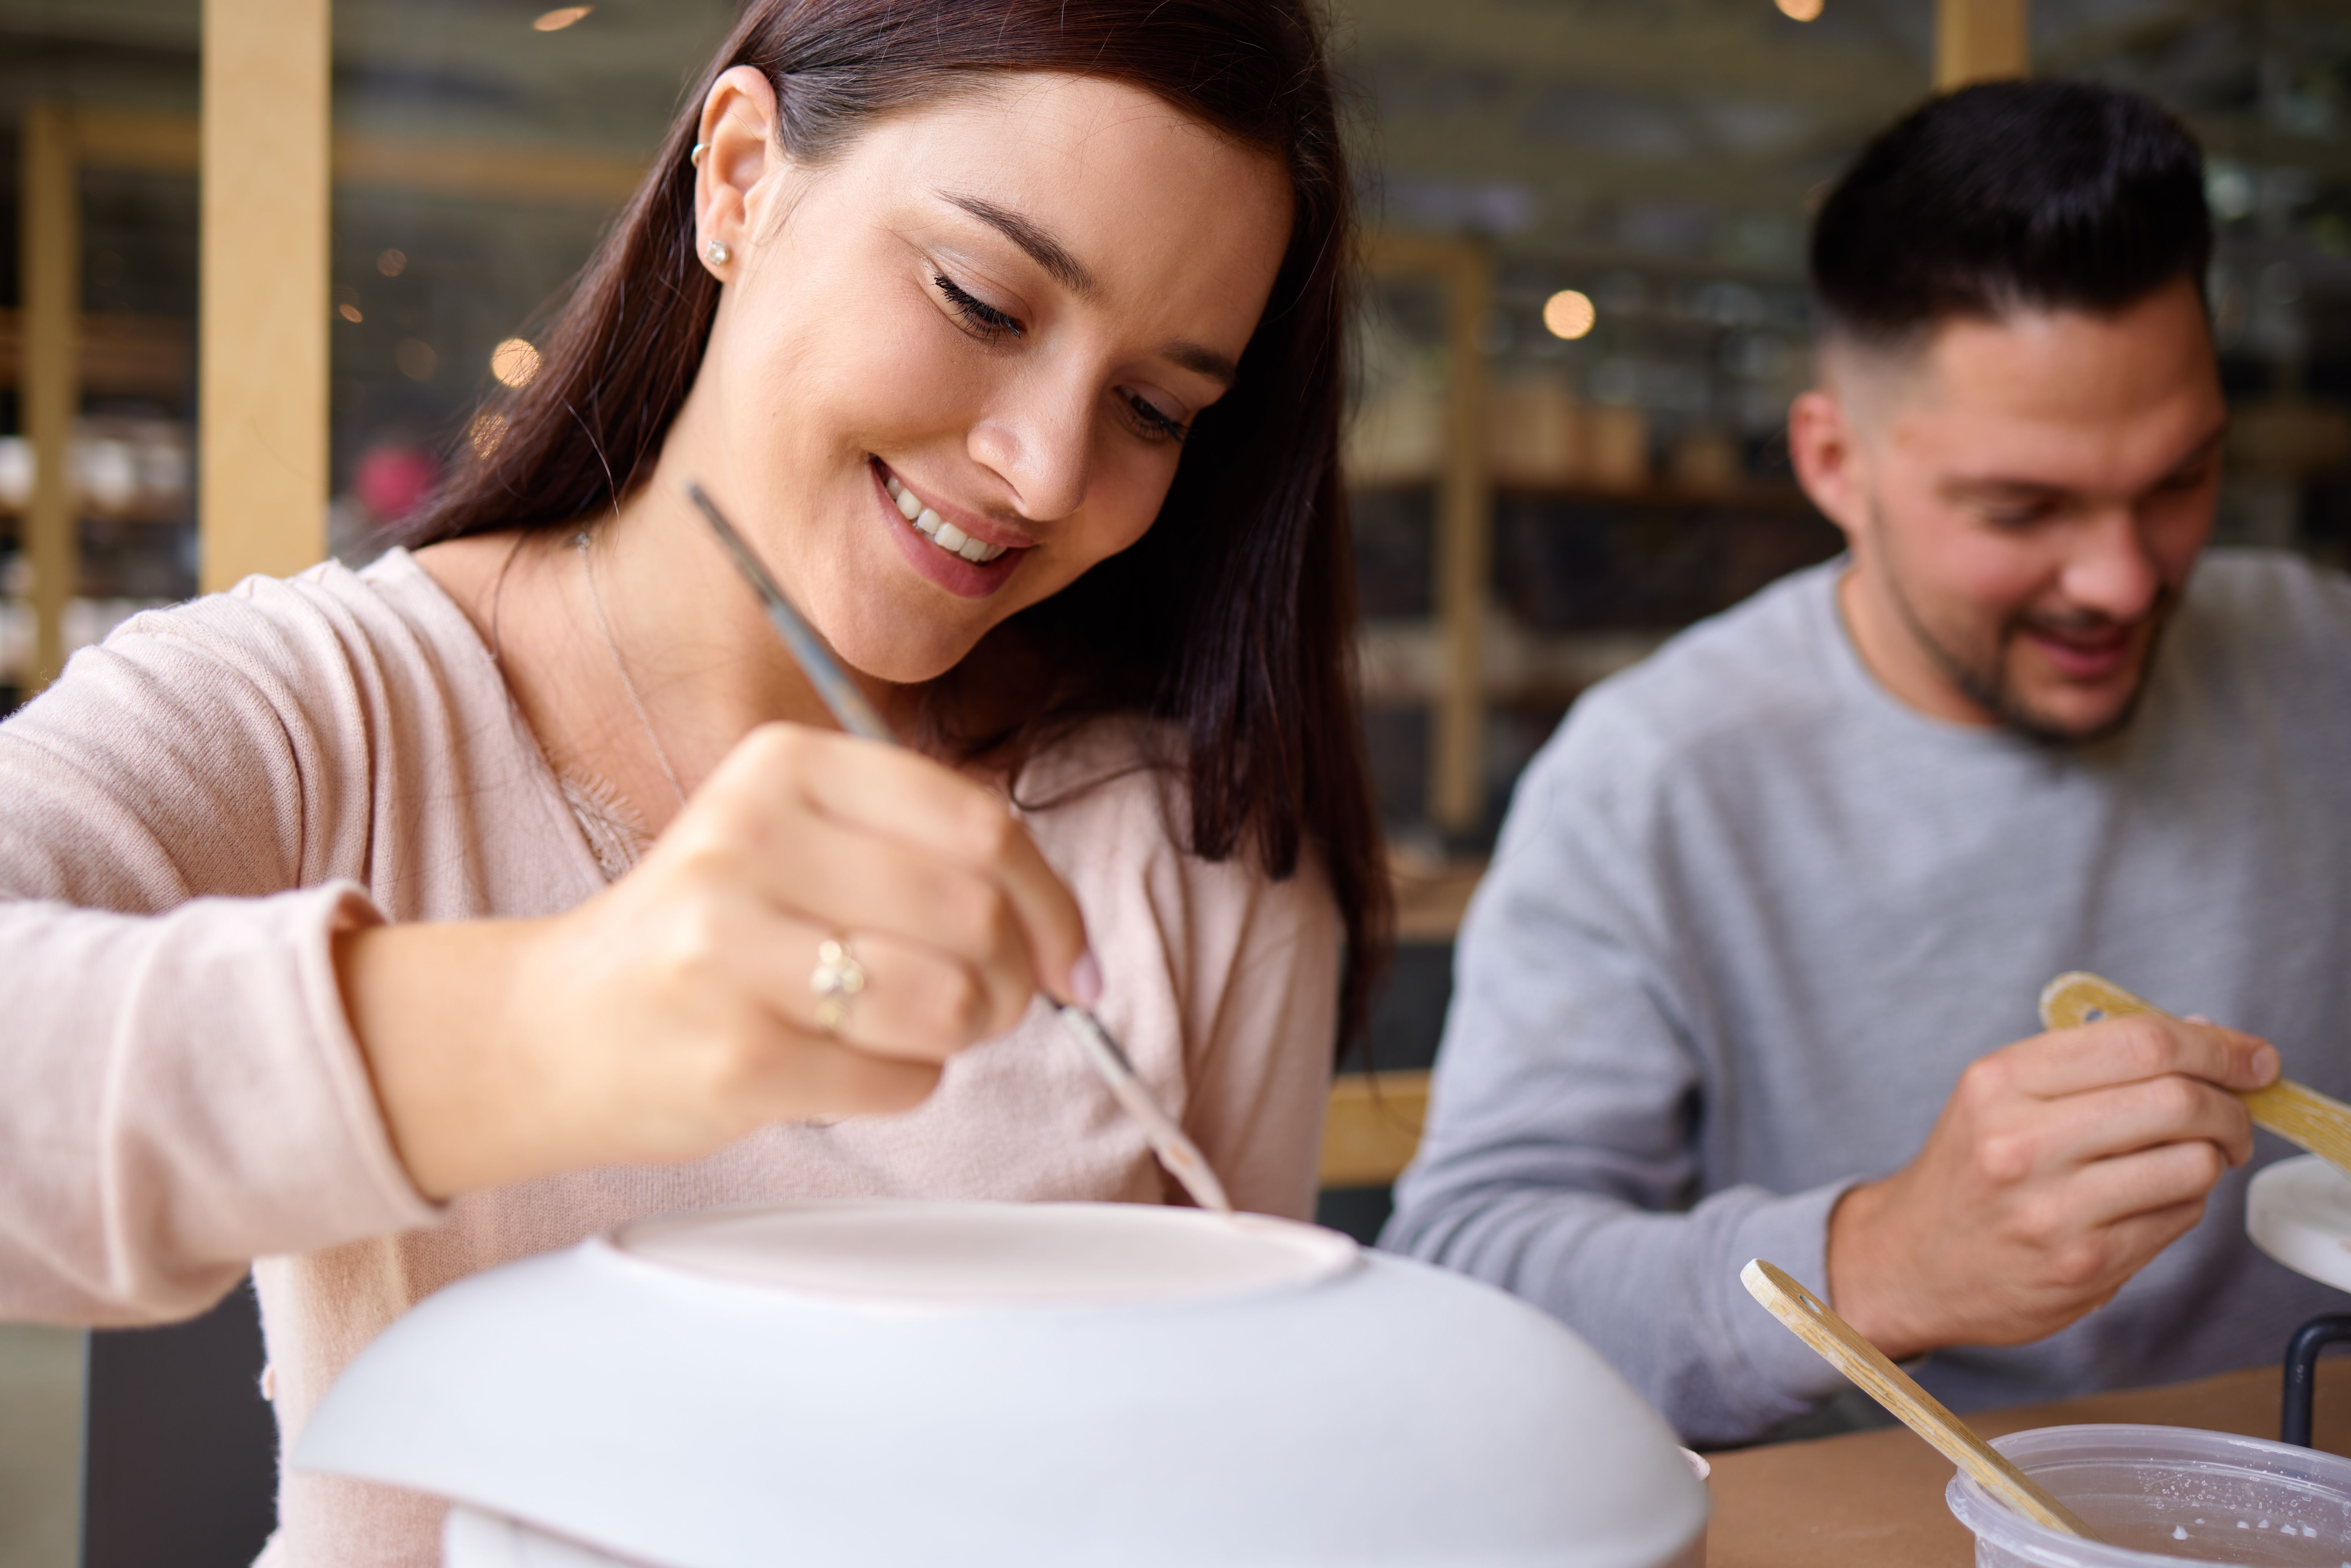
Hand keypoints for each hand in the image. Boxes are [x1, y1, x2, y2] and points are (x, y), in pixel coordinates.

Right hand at [336, 723, 1093, 1197]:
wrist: (556, 1030)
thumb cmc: (708, 938)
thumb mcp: (798, 844)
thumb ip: (925, 859)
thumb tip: (1068, 945)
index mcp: (783, 768)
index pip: (978, 824)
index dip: (1051, 902)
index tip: (1067, 956)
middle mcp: (750, 842)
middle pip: (974, 914)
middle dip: (1011, 978)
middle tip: (991, 1003)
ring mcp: (733, 952)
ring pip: (947, 1002)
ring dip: (961, 1035)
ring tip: (914, 1032)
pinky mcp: (736, 1056)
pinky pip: (897, 1080)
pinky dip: (900, 1085)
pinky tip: (842, 1067)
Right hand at [1826, 1014, 2277, 1360]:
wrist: (1914, 1260)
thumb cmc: (1971, 1169)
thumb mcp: (2002, 1092)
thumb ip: (2092, 1061)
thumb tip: (2201, 1035)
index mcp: (2001, 1082)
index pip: (2140, 1043)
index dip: (2217, 1045)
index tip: (2254, 1057)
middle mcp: (2022, 1142)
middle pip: (2177, 1100)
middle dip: (2231, 1106)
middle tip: (2235, 1114)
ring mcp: (2054, 1210)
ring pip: (2192, 1164)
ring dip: (2213, 1157)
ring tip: (2192, 1157)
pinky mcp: (2085, 1265)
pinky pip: (2179, 1218)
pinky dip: (2185, 1202)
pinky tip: (2151, 1198)